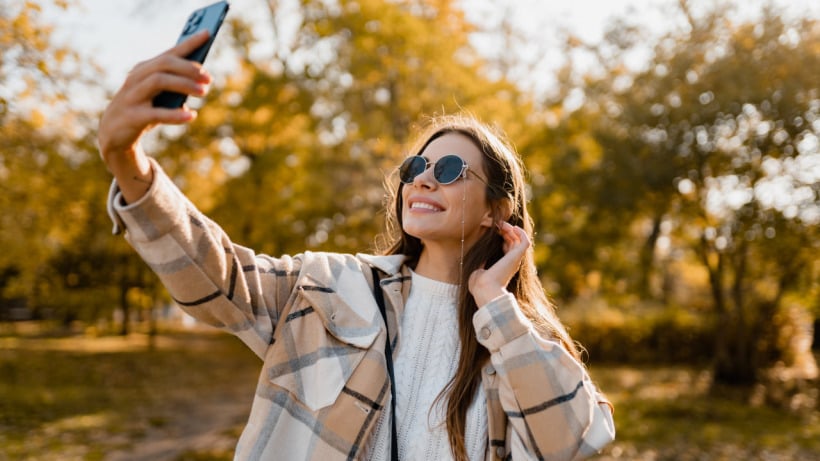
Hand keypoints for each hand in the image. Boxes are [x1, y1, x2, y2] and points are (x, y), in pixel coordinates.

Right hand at [98, 31, 211, 201]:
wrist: (113, 134)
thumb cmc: (142, 109)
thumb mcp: (158, 95)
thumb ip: (176, 86)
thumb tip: (202, 82)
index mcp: (144, 70)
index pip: (169, 53)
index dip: (188, 43)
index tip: (208, 33)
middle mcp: (136, 78)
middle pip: (164, 64)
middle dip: (188, 68)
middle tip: (208, 78)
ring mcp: (132, 96)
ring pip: (158, 81)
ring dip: (184, 85)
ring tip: (204, 93)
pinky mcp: (132, 117)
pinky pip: (155, 114)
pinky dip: (174, 115)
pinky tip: (191, 116)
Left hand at [468, 222, 530, 306]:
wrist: (484, 289)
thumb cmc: (479, 285)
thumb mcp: (478, 270)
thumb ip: (481, 263)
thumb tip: (480, 258)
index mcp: (503, 266)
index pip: (507, 248)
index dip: (502, 237)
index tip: (493, 230)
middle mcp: (511, 262)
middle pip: (514, 242)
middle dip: (506, 231)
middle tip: (496, 223)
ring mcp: (515, 259)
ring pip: (519, 240)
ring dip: (511, 229)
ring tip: (502, 223)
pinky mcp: (516, 256)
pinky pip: (525, 242)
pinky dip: (521, 233)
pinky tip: (513, 227)